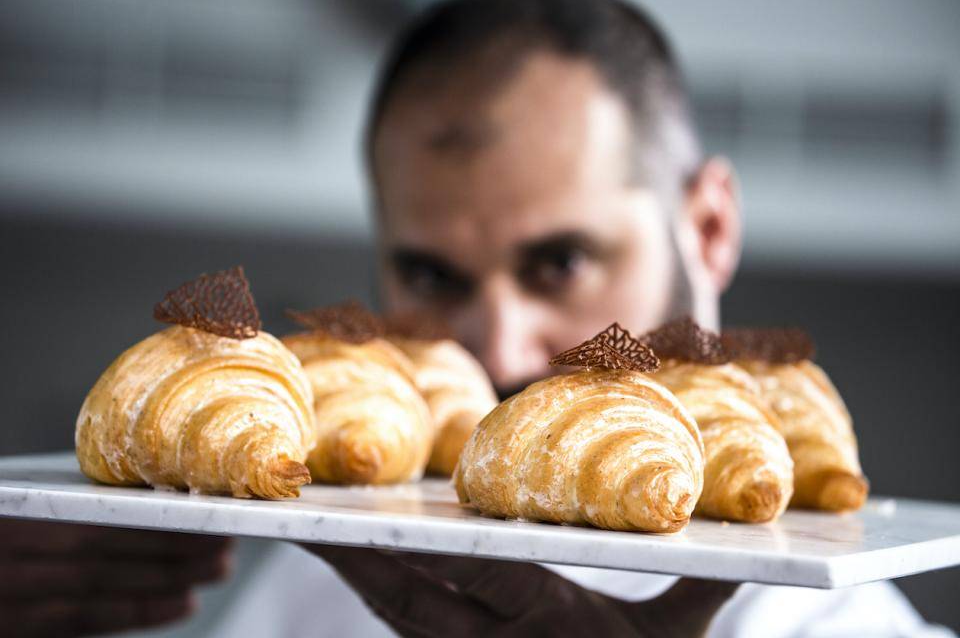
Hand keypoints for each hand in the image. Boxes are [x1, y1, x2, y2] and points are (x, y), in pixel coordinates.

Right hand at [0, 519, 231, 636]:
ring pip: (97, 593)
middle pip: (104, 558)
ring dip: (164, 583)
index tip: (202, 512)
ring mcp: (6, 600)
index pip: (92, 521)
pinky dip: (131, 614)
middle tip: (226, 542)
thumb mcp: (11, 498)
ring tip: (216, 569)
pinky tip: (179, 603)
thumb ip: (55, 497)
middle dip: (172, 552)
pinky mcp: (9, 628)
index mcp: (9, 517)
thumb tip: (135, 486)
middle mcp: (8, 559)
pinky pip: (76, 623)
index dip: (151, 521)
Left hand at [303, 545, 737, 637]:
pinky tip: (364, 576)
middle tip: (319, 524)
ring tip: (323, 542)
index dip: (431, 545)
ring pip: (406, 621)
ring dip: (364, 581)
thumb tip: (741, 542)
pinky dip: (388, 606)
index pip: (485, 573)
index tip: (389, 514)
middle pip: (419, 600)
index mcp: (551, 618)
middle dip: (367, 561)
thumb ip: (700, 587)